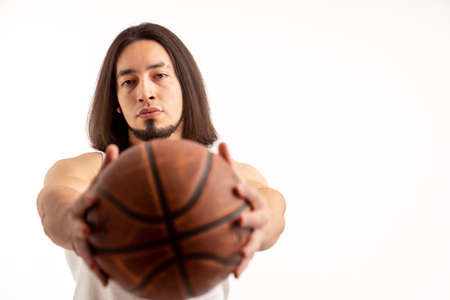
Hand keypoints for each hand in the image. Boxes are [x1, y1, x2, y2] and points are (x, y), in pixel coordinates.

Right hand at [68, 144, 118, 285]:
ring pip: (83, 250)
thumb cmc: (88, 200)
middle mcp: (77, 224)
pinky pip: (93, 262)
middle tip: (87, 230)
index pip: (82, 202)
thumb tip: (114, 146)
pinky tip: (108, 281)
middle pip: (78, 228)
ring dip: (90, 258)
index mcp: (80, 207)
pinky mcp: (86, 251)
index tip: (92, 196)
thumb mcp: (94, 184)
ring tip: (97, 267)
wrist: (66, 221)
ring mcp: (80, 240)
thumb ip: (105, 168)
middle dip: (81, 229)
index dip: (86, 200)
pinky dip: (99, 271)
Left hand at [218, 142, 269, 277]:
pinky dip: (241, 266)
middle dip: (250, 218)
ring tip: (241, 254)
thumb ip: (230, 165)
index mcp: (255, 200)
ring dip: (248, 248)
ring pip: (254, 241)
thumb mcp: (240, 181)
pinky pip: (246, 258)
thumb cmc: (245, 197)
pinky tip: (234, 275)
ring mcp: (257, 234)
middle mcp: (259, 217)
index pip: (251, 194)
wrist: (266, 219)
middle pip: (257, 218)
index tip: (236, 187)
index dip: (245, 191)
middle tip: (240, 220)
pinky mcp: (250, 247)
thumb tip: (222, 142)